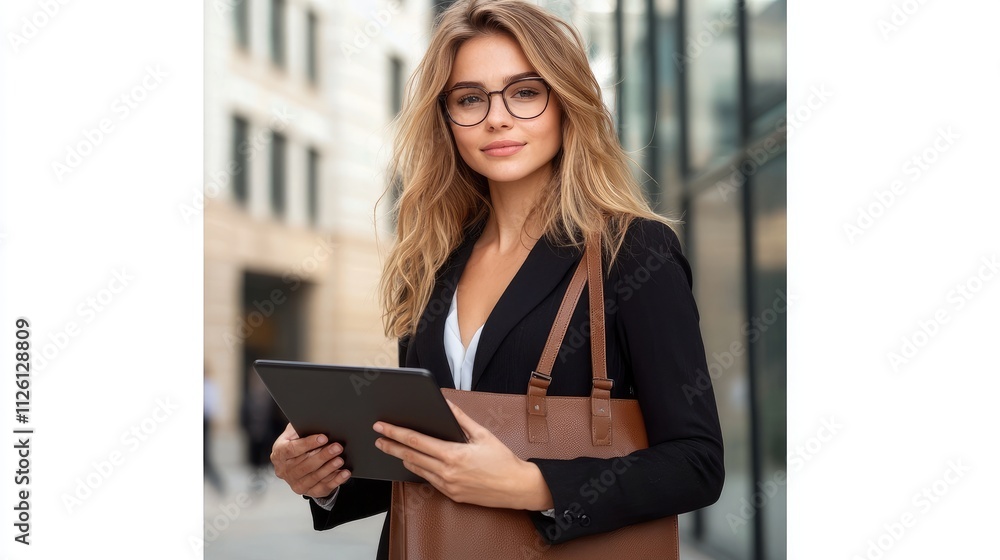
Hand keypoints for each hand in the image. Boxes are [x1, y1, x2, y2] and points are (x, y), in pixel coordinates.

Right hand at [270, 423, 351, 498]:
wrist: (300, 460)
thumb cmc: (299, 441)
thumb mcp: (296, 431)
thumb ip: (301, 427)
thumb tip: (316, 420)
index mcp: (279, 453)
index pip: (291, 449)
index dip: (308, 444)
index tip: (324, 438)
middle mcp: (284, 471)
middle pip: (304, 465)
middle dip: (323, 456)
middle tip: (338, 447)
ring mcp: (296, 483)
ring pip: (314, 477)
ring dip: (329, 468)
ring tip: (340, 459)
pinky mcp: (309, 492)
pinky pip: (323, 488)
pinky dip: (335, 480)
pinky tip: (344, 473)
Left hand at [373, 400, 552, 510]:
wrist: (516, 487)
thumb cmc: (502, 460)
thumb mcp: (482, 434)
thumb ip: (461, 418)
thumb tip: (446, 403)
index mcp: (454, 455)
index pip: (416, 442)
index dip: (396, 433)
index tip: (382, 427)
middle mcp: (447, 472)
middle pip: (410, 457)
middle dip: (391, 446)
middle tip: (377, 438)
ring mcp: (448, 486)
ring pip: (417, 470)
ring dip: (402, 458)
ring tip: (390, 448)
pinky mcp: (451, 495)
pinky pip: (429, 480)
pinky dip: (419, 469)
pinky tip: (413, 462)